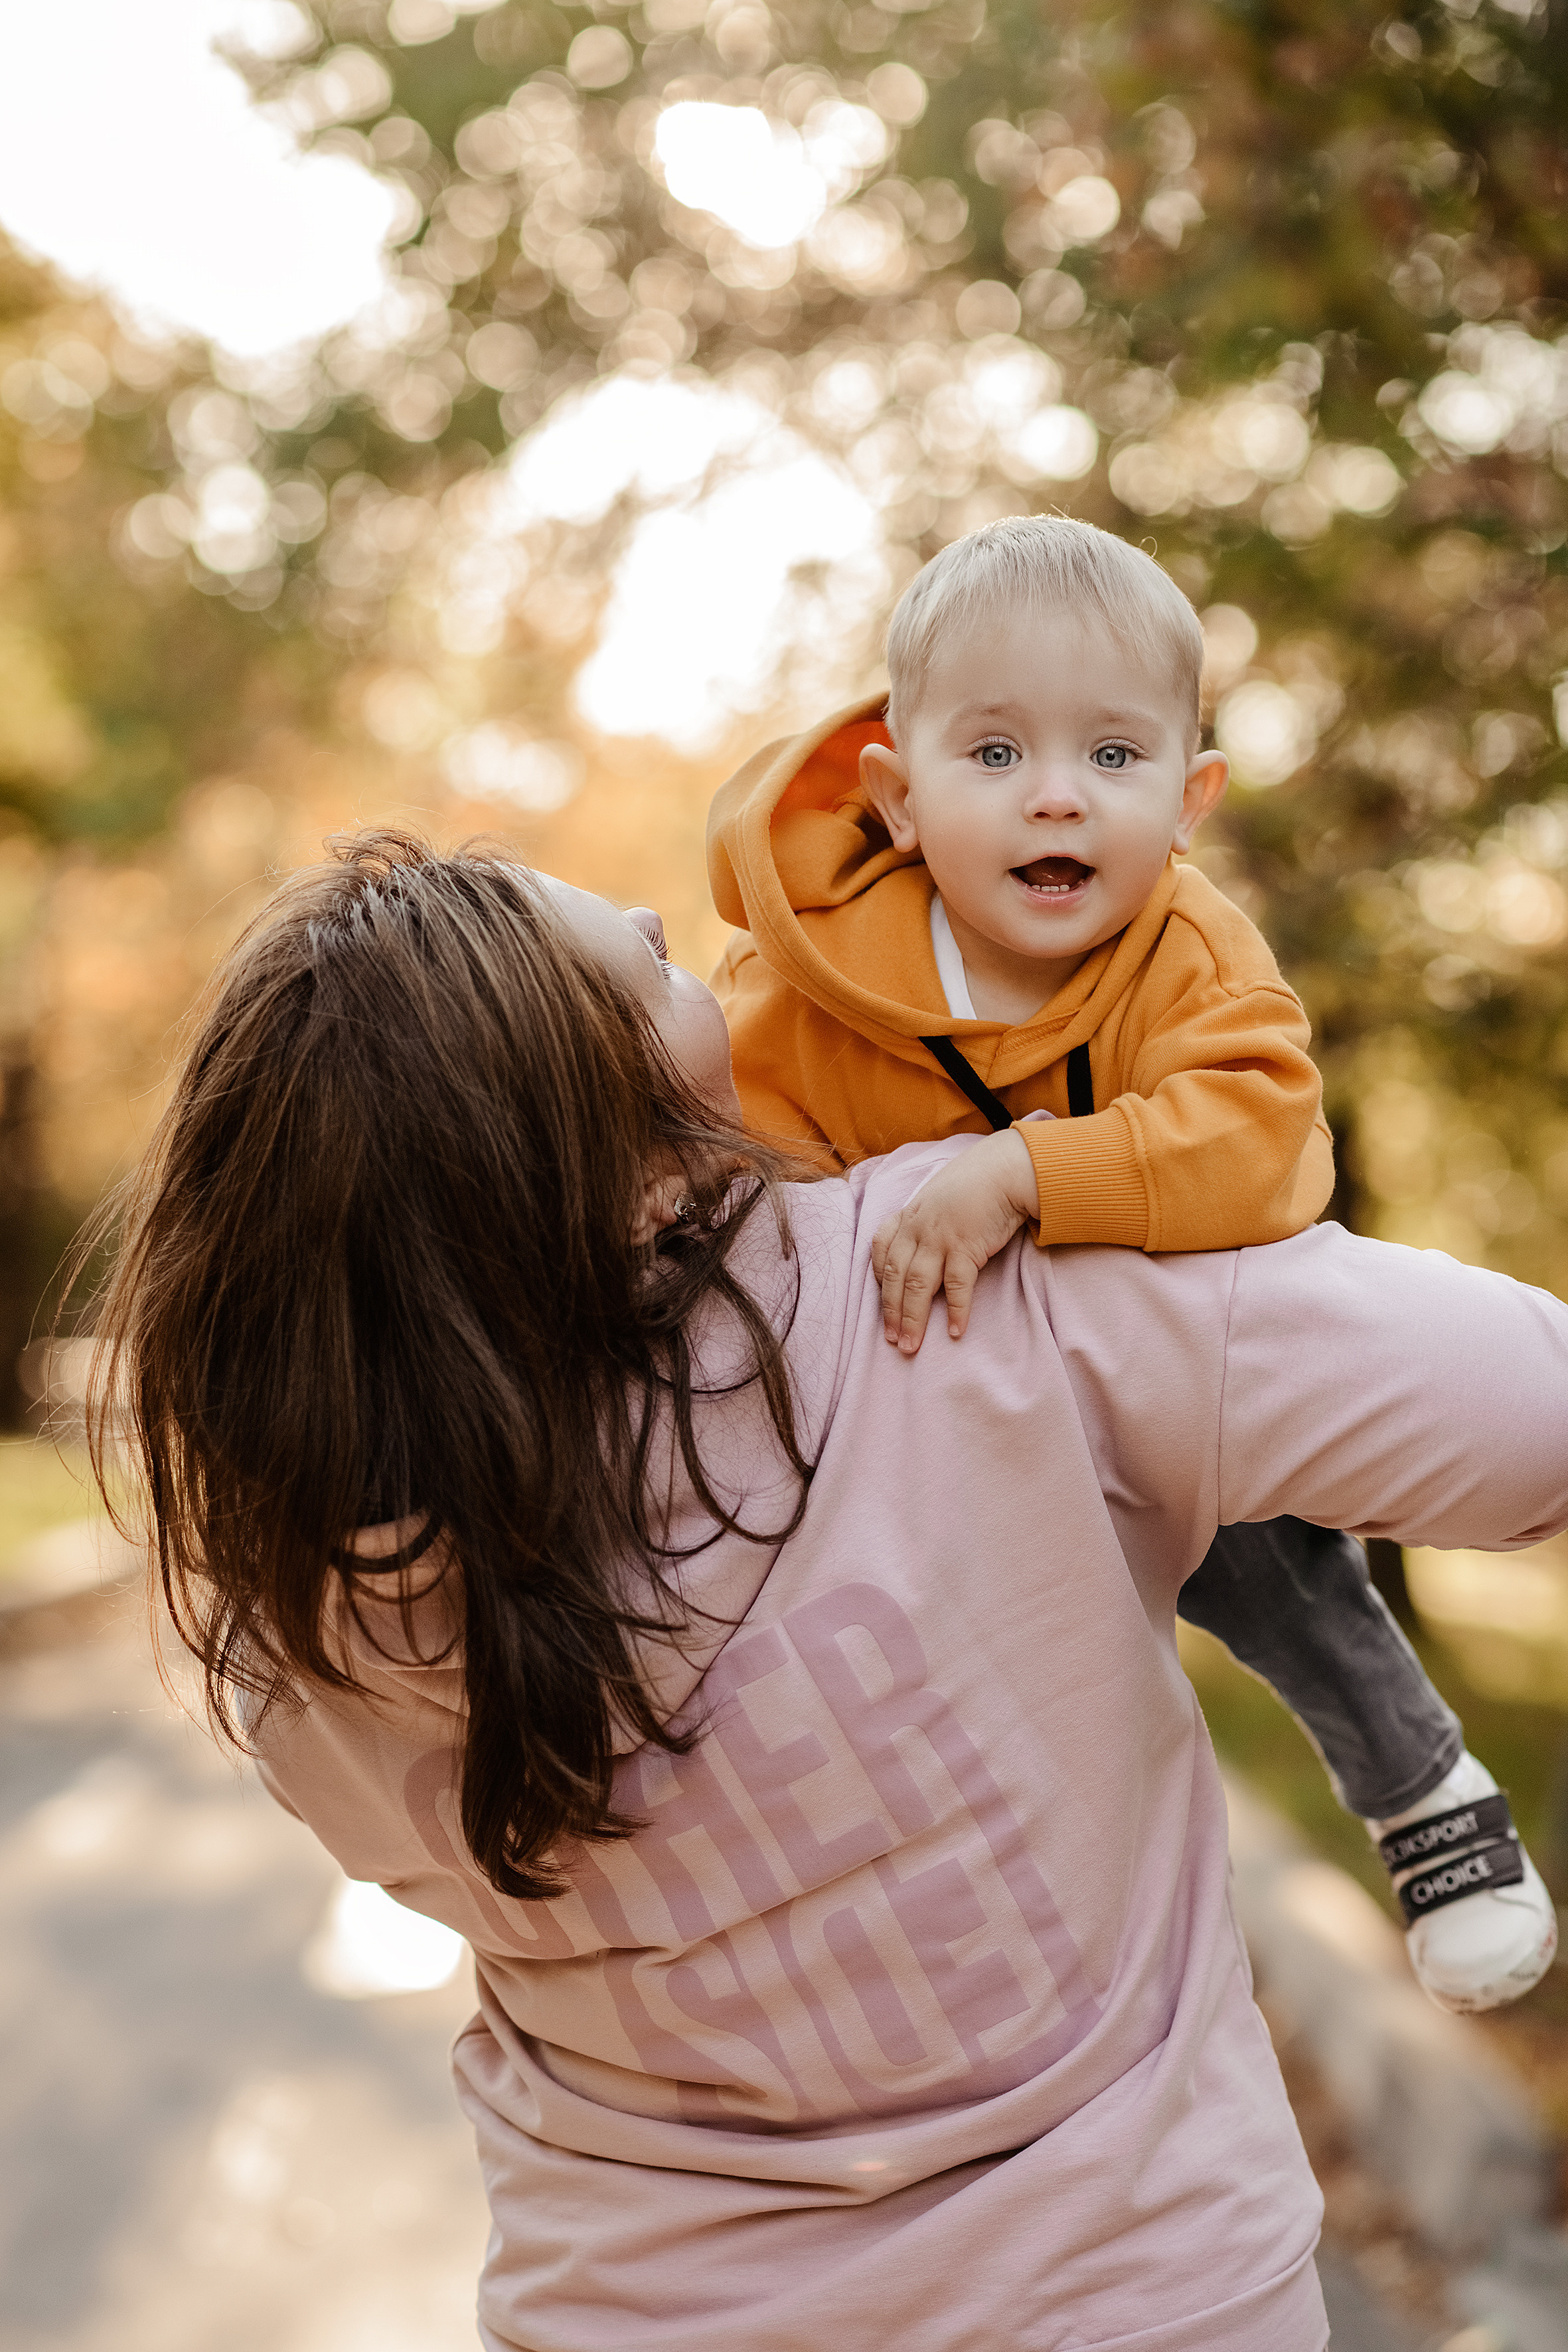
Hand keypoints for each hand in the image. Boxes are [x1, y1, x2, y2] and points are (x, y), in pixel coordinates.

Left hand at [871, 1129, 1038, 1354]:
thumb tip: (925, 1245)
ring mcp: (940, 1238)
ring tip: (910, 1346)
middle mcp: (918, 1228)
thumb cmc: (976, 1183)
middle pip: (895, 1276)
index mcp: (909, 1216)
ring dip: (913, 1319)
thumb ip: (927, 1220)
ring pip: (918, 1286)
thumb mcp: (940, 1197)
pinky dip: (955, 1310)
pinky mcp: (966, 1247)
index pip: (881, 1250)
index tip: (882, 1300)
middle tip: (892, 1341)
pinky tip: (955, 1331)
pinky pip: (956, 1286)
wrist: (1005, 1170)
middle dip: (891, 1312)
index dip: (879, 1278)